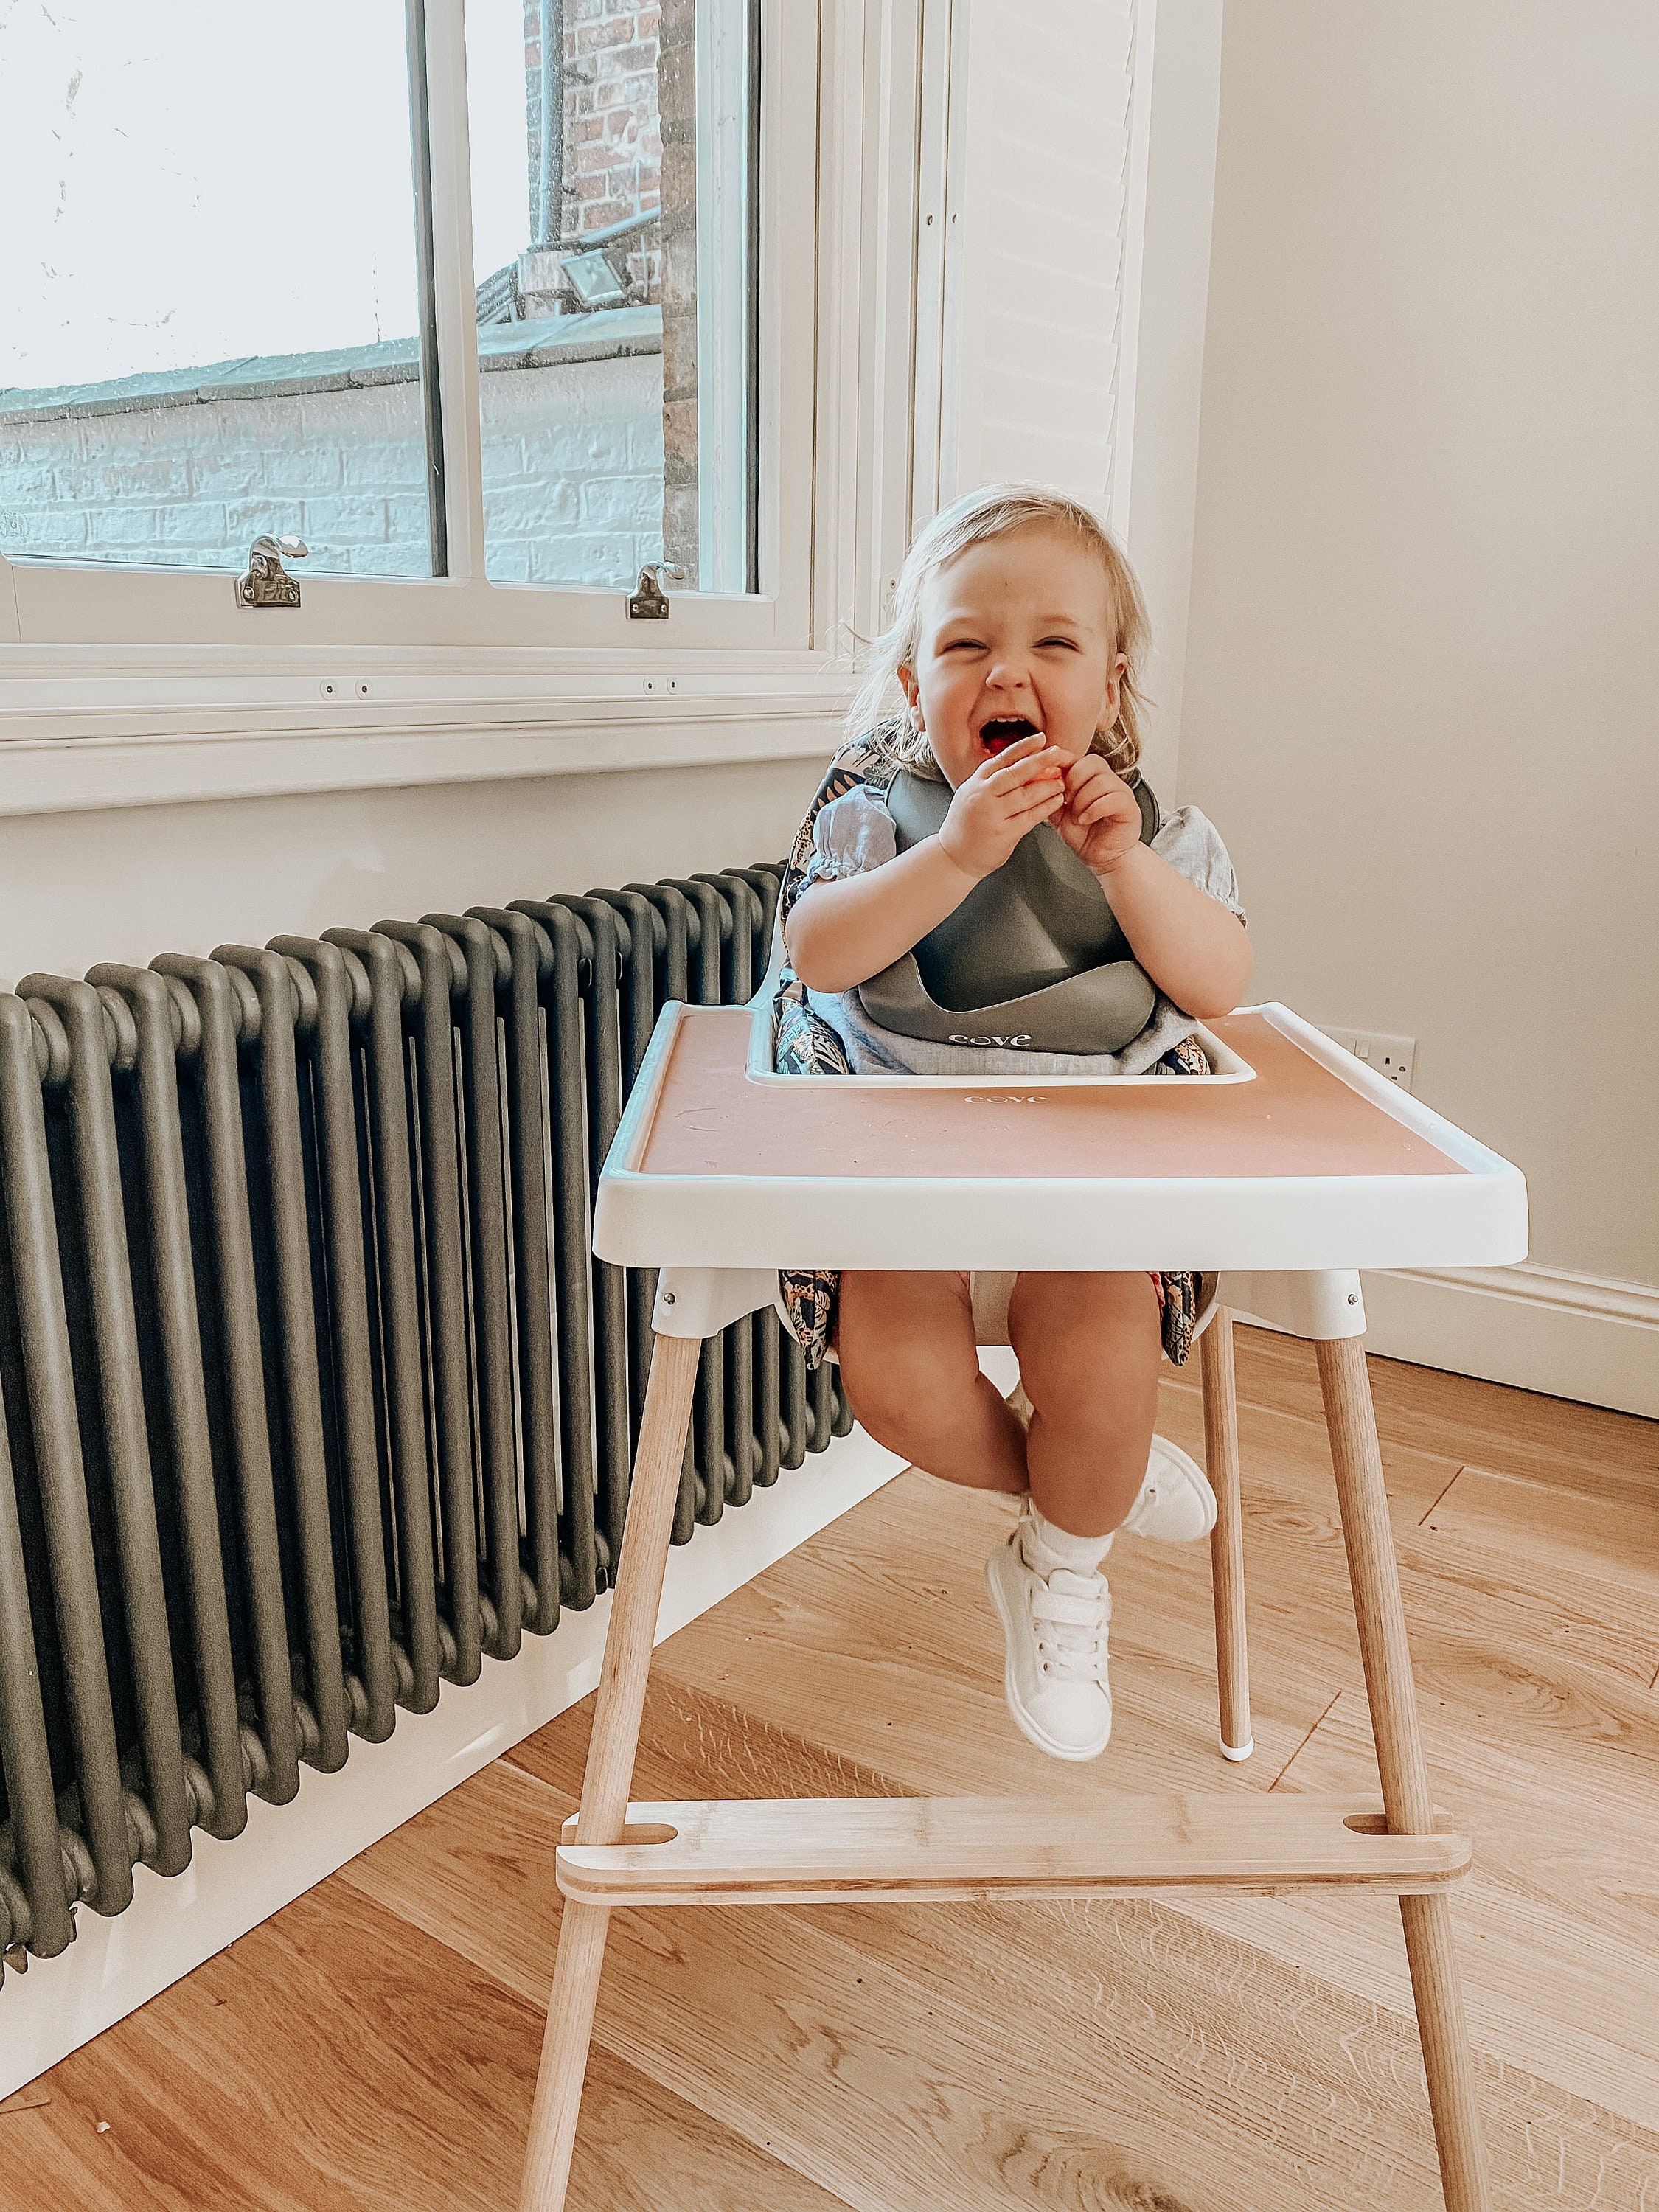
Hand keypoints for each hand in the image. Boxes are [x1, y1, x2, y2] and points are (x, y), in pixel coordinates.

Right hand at [936, 731, 1065, 880]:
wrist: (954, 856)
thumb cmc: (967, 826)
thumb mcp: (972, 795)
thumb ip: (993, 781)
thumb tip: (1023, 764)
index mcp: (975, 783)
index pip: (1001, 759)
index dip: (1023, 747)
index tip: (1041, 739)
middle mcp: (982, 796)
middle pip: (1014, 773)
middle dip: (1039, 761)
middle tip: (1058, 752)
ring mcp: (992, 815)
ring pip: (1025, 795)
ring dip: (1047, 786)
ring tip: (1061, 781)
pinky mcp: (1003, 833)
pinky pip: (1029, 817)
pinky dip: (1045, 807)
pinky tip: (1056, 801)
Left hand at [1055, 753, 1144, 877]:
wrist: (1102, 858)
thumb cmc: (1084, 836)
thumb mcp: (1059, 814)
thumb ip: (1049, 797)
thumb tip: (1032, 782)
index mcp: (1090, 778)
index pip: (1078, 758)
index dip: (1063, 761)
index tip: (1049, 770)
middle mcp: (1107, 780)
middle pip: (1091, 763)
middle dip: (1073, 782)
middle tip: (1067, 803)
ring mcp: (1121, 791)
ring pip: (1101, 781)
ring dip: (1083, 800)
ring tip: (1078, 817)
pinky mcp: (1129, 806)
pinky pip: (1113, 798)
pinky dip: (1094, 809)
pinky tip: (1086, 819)